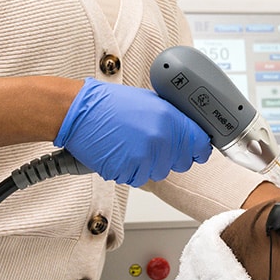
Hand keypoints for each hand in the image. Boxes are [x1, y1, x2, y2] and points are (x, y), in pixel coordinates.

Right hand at [54, 78, 211, 185]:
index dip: (198, 148)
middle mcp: (160, 139)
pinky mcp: (126, 170)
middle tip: (153, 143)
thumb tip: (190, 131)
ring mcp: (143, 157)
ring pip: (159, 172)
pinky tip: (121, 152)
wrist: (79, 111)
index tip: (196, 150)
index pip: (200, 145)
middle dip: (171, 156)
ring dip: (149, 163)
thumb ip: (173, 118)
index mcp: (169, 119)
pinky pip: (138, 178)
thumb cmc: (110, 104)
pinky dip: (131, 170)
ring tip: (131, 144)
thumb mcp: (151, 101)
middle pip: (181, 162)